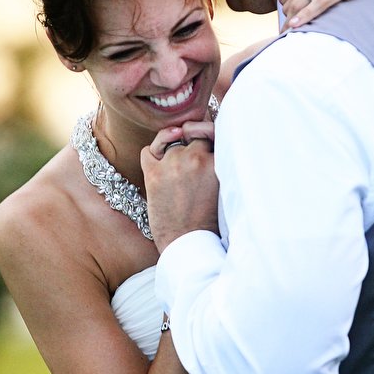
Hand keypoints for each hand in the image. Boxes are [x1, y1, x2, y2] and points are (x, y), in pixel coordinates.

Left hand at [142, 123, 218, 251]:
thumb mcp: (225, 185)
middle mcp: (195, 157)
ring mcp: (172, 164)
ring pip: (171, 144)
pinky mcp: (152, 173)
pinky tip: (158, 168)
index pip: (210, 130)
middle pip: (191, 135)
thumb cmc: (209, 218)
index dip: (205, 133)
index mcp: (218, 161)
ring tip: (176, 178)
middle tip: (190, 166)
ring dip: (172, 155)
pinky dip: (152, 155)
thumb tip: (203, 132)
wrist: (188, 243)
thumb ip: (219, 160)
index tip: (201, 140)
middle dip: (191, 146)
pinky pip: (148, 150)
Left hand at [267, 0, 373, 30]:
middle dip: (289, 15)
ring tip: (288, 36)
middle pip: (289, 2)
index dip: (286, 4)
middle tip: (290, 29)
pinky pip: (316, 7)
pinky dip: (303, 18)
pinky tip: (295, 27)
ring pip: (298, 7)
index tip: (289, 15)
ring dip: (291, 22)